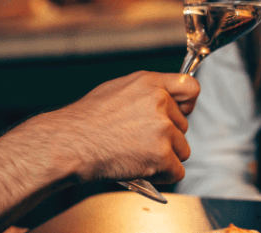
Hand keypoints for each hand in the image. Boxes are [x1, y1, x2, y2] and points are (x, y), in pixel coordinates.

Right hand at [30, 71, 200, 184]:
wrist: (70, 144)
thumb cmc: (86, 121)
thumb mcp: (118, 90)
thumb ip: (146, 93)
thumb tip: (163, 100)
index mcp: (150, 83)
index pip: (190, 88)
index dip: (187, 104)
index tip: (182, 112)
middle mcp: (160, 102)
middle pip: (183, 126)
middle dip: (167, 137)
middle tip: (139, 142)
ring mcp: (162, 129)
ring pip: (182, 150)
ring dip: (164, 157)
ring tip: (137, 155)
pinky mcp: (162, 155)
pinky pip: (176, 171)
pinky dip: (161, 176)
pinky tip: (140, 168)